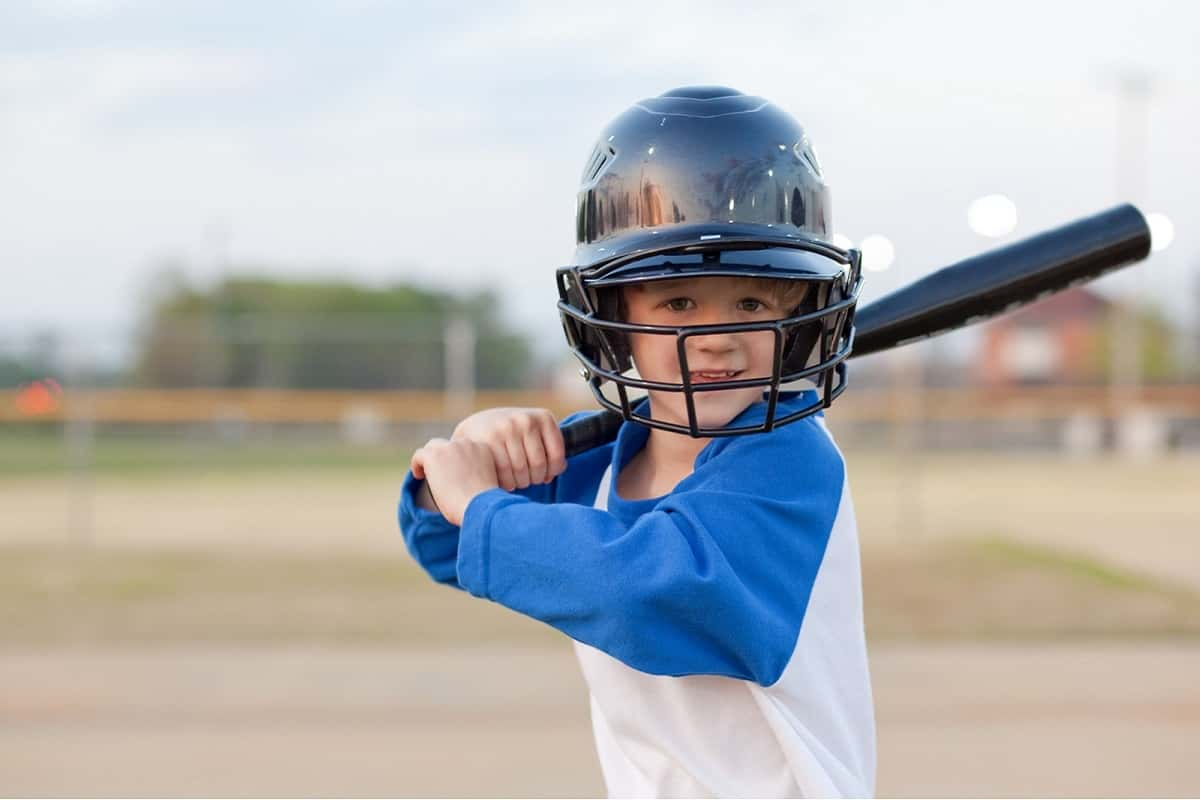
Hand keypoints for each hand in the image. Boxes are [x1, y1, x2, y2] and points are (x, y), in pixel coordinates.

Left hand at [411, 438, 498, 525]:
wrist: (480, 507)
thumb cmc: (484, 505)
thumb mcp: (485, 482)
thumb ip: (475, 474)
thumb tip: (461, 479)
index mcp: (483, 448)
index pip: (465, 447)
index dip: (456, 459)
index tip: (452, 472)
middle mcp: (467, 443)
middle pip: (448, 445)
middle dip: (442, 456)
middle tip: (438, 472)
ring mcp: (450, 448)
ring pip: (433, 448)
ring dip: (430, 460)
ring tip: (426, 474)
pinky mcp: (434, 455)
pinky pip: (420, 455)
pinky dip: (417, 465)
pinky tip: (419, 476)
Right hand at [451, 408, 566, 490]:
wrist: (476, 426)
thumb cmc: (513, 434)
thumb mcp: (534, 433)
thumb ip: (549, 447)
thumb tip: (560, 468)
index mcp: (543, 417)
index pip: (557, 454)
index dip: (553, 471)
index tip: (546, 475)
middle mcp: (526, 420)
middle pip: (538, 464)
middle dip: (535, 478)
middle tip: (529, 480)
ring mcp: (507, 428)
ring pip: (521, 470)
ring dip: (521, 482)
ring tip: (518, 480)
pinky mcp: (490, 440)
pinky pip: (504, 471)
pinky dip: (507, 482)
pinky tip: (507, 480)